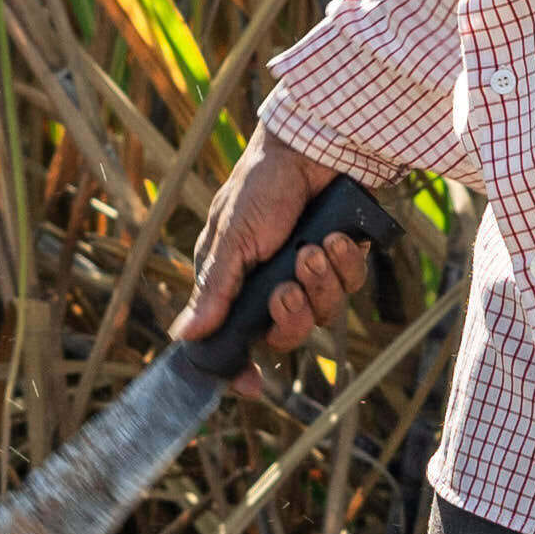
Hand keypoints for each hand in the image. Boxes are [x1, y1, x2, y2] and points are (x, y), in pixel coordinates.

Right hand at [178, 136, 386, 360]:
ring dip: (320, 282)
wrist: (311, 148)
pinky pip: (350, 284)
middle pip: (287, 335)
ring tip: (314, 247)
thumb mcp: (231, 238)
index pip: (237, 339)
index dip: (242, 367)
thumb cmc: (260, 186)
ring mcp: (310, 275)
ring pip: (323, 313)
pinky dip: (345, 263)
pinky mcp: (342, 260)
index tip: (251, 385)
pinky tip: (336, 237)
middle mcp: (272, 285)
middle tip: (288, 284)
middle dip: (292, 314)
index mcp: (237, 284)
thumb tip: (184, 335)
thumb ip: (215, 288)